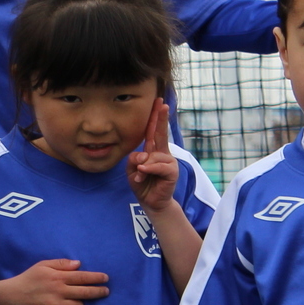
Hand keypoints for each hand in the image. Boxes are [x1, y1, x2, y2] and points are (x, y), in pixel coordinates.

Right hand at [0, 259, 108, 304]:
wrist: (13, 296)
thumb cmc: (29, 278)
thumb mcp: (43, 265)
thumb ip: (61, 264)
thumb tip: (79, 264)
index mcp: (58, 277)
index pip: (83, 277)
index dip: (96, 278)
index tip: (106, 278)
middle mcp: (59, 291)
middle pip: (86, 292)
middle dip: (99, 291)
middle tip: (106, 291)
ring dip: (82, 303)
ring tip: (79, 300)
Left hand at [126, 98, 180, 214]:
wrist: (151, 202)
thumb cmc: (142, 183)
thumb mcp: (131, 170)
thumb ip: (133, 159)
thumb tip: (143, 156)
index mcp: (153, 150)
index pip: (152, 131)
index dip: (155, 117)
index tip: (158, 102)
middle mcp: (162, 153)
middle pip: (161, 133)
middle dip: (161, 118)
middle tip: (162, 104)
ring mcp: (168, 161)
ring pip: (152, 156)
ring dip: (142, 167)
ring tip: (139, 176)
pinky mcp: (172, 171)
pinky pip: (158, 166)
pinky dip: (148, 169)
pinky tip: (142, 174)